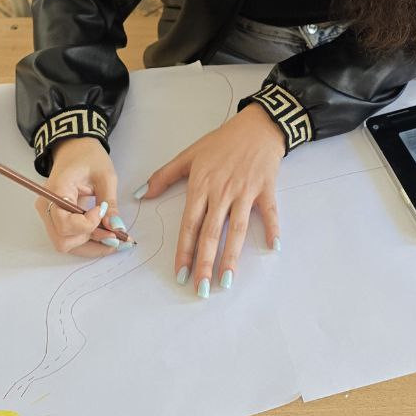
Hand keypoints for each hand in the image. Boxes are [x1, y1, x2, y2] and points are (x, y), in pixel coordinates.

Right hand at [36, 137, 125, 256]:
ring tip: (112, 237)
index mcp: (56, 190)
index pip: (65, 222)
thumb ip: (110, 203)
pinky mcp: (56, 220)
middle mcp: (47, 206)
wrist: (76, 149)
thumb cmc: (89, 157)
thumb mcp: (105, 176)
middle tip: (114, 234)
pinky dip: (87, 243)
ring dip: (90, 246)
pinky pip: (69, 239)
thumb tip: (117, 228)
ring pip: (65, 244)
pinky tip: (104, 238)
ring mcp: (49, 215)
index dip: (87, 224)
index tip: (102, 210)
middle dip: (90, 241)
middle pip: (63, 240)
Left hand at [140, 104, 283, 296]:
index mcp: (202, 186)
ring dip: (232, 256)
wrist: (256, 126)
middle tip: (201, 289)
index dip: (184, 250)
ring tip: (226, 281)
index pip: (190, 224)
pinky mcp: (266, 189)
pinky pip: (269, 212)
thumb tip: (141, 194)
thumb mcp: (190, 154)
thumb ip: (164, 175)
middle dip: (205, 263)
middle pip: (211, 233)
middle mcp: (222, 192)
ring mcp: (245, 192)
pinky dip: (273, 229)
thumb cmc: (222, 141)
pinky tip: (273, 247)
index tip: (180, 273)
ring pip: (237, 229)